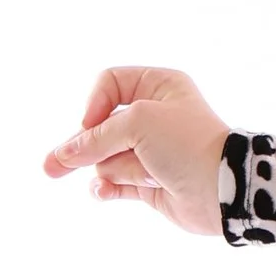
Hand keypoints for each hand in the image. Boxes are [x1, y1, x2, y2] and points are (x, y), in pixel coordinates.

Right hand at [42, 65, 229, 236]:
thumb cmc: (187, 144)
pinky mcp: (151, 182)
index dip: (95, 103)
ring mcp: (152, 151)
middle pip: (102, 126)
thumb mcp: (137, 123)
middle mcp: (155, 115)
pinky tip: (101, 193)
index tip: (91, 125)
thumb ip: (95, 138)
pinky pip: (115, 183)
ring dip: (115, 168)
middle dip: (81, 146)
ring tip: (141, 174)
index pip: (109, 84)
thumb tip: (62, 156)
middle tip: (50, 166)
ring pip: (109, 157)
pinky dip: (108, 188)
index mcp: (159, 86)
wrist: (224, 189)